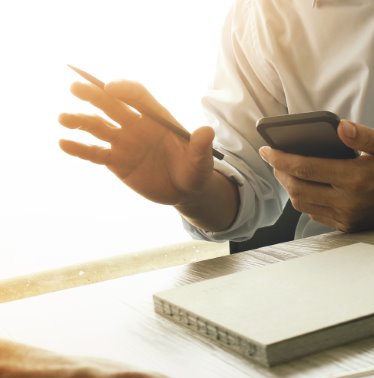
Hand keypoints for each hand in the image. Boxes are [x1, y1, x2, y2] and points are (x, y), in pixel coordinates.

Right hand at [58, 79, 216, 205]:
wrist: (185, 192)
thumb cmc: (195, 171)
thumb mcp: (202, 162)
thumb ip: (201, 147)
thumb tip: (207, 131)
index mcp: (156, 118)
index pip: (137, 96)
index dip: (124, 90)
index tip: (111, 89)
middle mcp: (136, 125)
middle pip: (112, 105)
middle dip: (95, 95)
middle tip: (76, 87)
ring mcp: (123, 142)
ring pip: (97, 127)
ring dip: (80, 121)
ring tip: (63, 119)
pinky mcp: (115, 161)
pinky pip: (94, 153)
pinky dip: (80, 149)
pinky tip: (64, 144)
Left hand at [259, 120, 373, 231]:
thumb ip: (363, 135)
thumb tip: (340, 127)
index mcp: (355, 178)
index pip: (305, 169)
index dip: (280, 159)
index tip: (267, 150)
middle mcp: (348, 201)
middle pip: (298, 188)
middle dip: (280, 173)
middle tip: (274, 159)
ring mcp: (348, 217)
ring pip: (303, 204)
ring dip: (290, 188)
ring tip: (286, 172)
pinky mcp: (349, 226)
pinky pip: (316, 214)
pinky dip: (305, 200)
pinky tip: (304, 186)